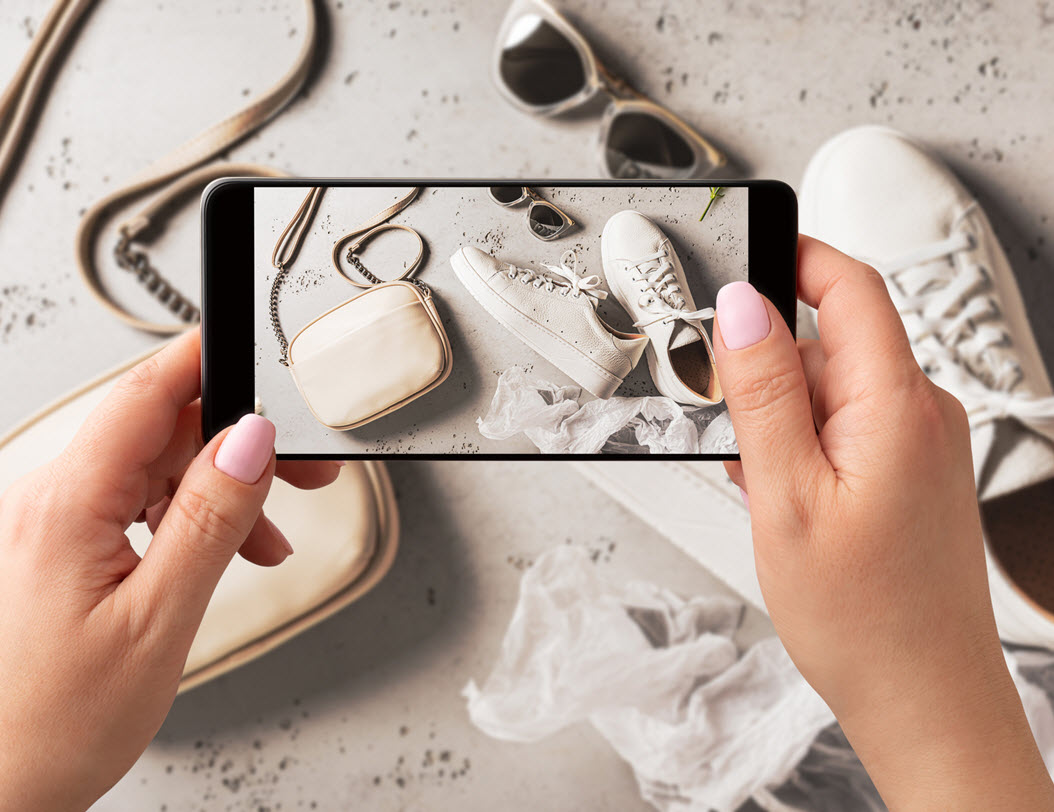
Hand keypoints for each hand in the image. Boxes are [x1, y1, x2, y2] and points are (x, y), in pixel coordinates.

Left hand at [0, 329, 340, 811]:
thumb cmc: (48, 726)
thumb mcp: (157, 621)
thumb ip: (209, 521)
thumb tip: (250, 442)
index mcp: (65, 505)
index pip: (144, 395)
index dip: (207, 361)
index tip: (259, 349)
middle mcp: (49, 501)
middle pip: (160, 431)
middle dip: (238, 443)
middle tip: (304, 473)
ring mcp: (52, 523)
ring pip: (155, 469)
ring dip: (220, 491)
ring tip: (265, 539)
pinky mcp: (61, 546)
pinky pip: (135, 505)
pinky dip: (189, 519)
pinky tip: (224, 550)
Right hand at [713, 237, 1053, 809]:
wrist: (922, 697)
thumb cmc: (865, 618)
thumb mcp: (786, 496)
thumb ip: (763, 392)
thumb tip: (742, 309)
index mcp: (895, 405)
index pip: (850, 285)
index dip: (791, 258)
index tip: (737, 261)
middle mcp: (920, 413)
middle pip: (829, 342)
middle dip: (767, 371)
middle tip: (733, 431)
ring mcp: (920, 443)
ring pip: (830, 389)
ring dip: (781, 419)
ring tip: (765, 487)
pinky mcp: (911, 470)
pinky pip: (845, 427)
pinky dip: (803, 447)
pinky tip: (787, 499)